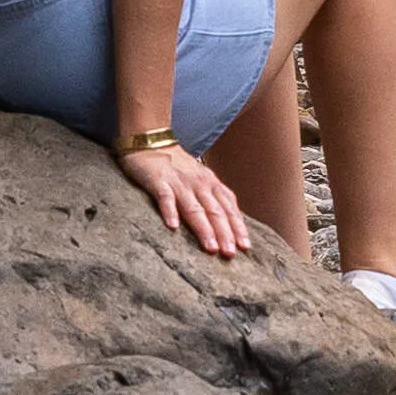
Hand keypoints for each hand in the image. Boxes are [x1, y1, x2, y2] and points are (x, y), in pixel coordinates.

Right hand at [117, 135, 248, 258]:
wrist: (150, 140)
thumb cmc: (178, 165)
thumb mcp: (201, 179)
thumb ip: (214, 199)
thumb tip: (231, 225)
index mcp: (211, 184)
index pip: (228, 208)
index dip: (237, 227)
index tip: (245, 247)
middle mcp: (199, 184)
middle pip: (215, 211)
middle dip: (224, 233)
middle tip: (230, 254)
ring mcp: (179, 182)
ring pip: (194, 208)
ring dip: (204, 228)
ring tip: (211, 247)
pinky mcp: (158, 180)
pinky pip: (165, 197)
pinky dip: (169, 211)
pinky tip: (172, 227)